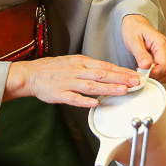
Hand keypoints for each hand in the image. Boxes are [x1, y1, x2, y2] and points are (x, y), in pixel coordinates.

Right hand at [4, 55, 139, 107]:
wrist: (31, 74)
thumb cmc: (52, 69)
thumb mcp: (73, 62)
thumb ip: (90, 67)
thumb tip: (108, 71)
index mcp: (81, 62)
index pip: (105, 66)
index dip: (121, 71)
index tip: (134, 75)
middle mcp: (76, 71)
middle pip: (102, 74)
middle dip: (120, 78)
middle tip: (135, 82)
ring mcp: (68, 82)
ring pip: (91, 85)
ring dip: (107, 88)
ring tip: (122, 90)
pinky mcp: (60, 94)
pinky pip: (73, 98)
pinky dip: (83, 100)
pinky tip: (94, 103)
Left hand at [121, 14, 165, 84]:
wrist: (136, 23)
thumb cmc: (134, 29)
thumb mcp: (133, 40)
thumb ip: (140, 54)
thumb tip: (146, 66)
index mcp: (161, 44)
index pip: (164, 67)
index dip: (152, 74)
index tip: (141, 72)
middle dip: (156, 78)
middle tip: (143, 74)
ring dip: (160, 79)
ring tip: (147, 73)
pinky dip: (162, 77)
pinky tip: (151, 72)